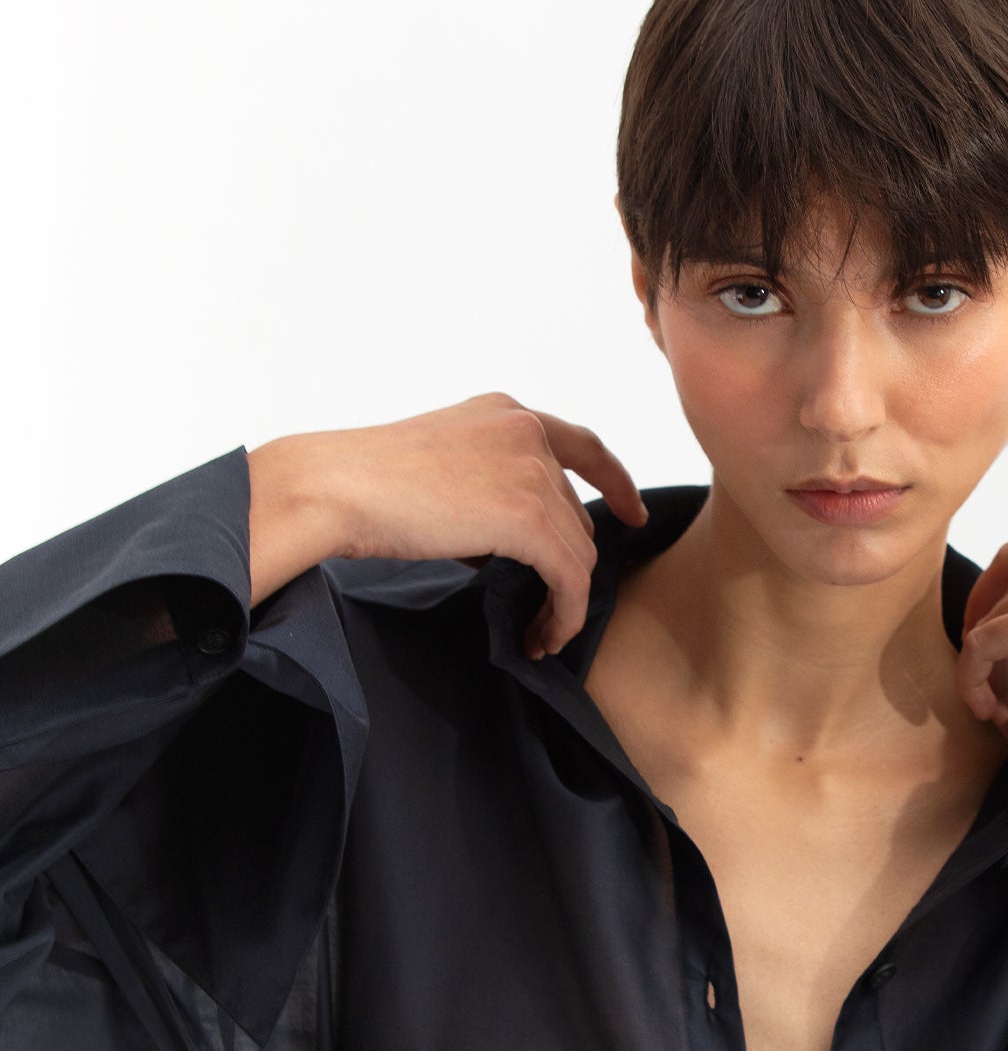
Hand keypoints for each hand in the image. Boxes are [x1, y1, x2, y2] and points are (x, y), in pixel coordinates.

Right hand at [249, 393, 648, 654]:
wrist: (334, 486)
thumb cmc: (364, 483)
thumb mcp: (438, 467)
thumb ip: (483, 489)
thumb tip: (503, 546)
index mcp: (505, 413)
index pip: (583, 445)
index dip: (615, 481)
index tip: (630, 513)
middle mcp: (527, 432)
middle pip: (574, 512)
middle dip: (565, 562)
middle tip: (547, 608)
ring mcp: (531, 471)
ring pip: (576, 551)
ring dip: (562, 599)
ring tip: (537, 633)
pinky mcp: (528, 516)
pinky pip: (569, 577)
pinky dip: (563, 614)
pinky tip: (539, 638)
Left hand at [957, 509, 1007, 740]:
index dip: (1001, 611)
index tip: (1007, 659)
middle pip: (1001, 590)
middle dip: (995, 649)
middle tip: (1004, 698)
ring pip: (991, 623)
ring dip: (990, 676)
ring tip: (1007, 718)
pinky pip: (986, 644)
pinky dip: (977, 680)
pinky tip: (993, 712)